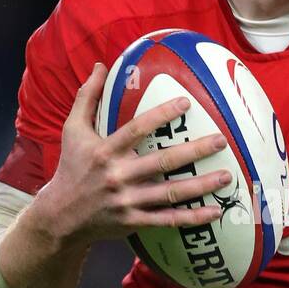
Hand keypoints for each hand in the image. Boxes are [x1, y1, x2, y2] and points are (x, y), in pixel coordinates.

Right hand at [33, 62, 234, 247]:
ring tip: (228, 176)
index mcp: (105, 151)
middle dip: (194, 151)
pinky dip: (192, 218)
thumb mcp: (72, 130)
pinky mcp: (134, 222)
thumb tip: (100, 65)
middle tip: (221, 141)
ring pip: (171, 194)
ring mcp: (128, 202)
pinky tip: (215, 211)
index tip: (186, 103)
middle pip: (162, 162)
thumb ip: (87, 97)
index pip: (136, 129)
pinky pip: (168, 220)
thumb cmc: (71, 167)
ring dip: (201, 186)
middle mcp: (118, 176)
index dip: (161, 115)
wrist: (60, 216)